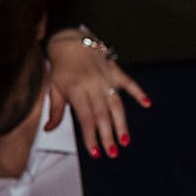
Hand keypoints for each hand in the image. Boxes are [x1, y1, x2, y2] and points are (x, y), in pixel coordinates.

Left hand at [44, 29, 149, 158]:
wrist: (70, 41)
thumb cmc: (61, 68)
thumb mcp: (54, 89)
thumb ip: (55, 111)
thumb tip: (48, 130)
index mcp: (76, 91)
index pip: (85, 118)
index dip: (90, 136)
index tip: (94, 152)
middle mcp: (93, 86)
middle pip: (102, 115)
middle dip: (108, 135)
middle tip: (113, 153)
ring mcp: (106, 78)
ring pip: (117, 104)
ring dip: (122, 123)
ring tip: (125, 140)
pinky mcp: (115, 71)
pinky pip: (129, 83)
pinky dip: (139, 92)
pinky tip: (148, 104)